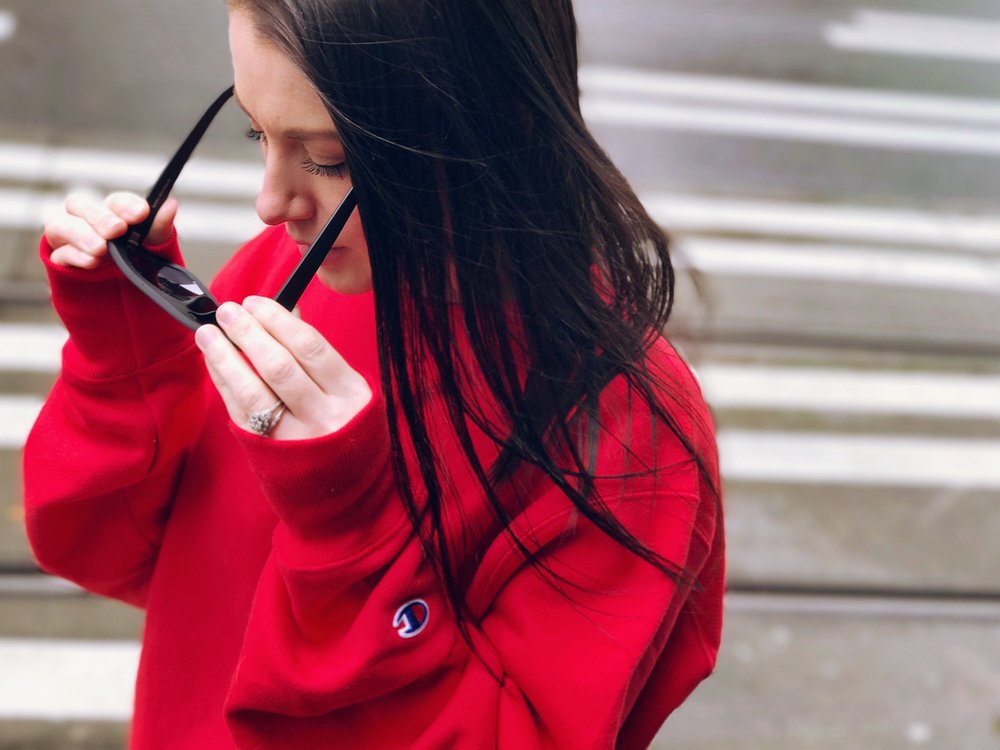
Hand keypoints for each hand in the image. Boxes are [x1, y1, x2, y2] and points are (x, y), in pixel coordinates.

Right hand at [43, 191, 177, 269]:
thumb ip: (159, 227)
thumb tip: (170, 204)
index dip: (125, 205)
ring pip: (60, 226)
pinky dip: (75, 256)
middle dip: (100, 218)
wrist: (124, 297)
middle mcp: (86, 221)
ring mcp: (70, 241)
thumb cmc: (137, 262)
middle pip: (81, 206)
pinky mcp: (61, 262)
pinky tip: (91, 261)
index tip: (141, 212)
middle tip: (117, 229)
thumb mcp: (154, 247)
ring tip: (100, 248)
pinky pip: (59, 254)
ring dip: (81, 235)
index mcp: (112, 213)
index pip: (114, 201)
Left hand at [195, 296, 371, 439]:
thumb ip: (319, 357)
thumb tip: (286, 314)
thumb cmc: (348, 429)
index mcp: (351, 393)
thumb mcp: (348, 391)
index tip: (255, 303)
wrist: (346, 488)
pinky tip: (214, 362)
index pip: (310, 347)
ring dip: (226, 357)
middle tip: (228, 311)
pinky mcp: (269, 452)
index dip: (277, 321)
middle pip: (279, 366)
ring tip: (208, 333)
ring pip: (254, 391)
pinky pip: (240, 412)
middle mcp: (325, 416)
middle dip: (248, 333)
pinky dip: (224, 382)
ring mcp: (296, 437)